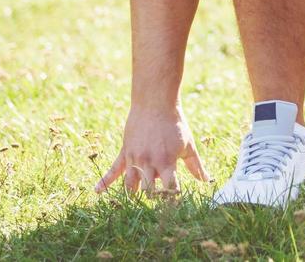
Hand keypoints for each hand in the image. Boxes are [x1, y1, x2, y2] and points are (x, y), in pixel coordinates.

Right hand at [95, 104, 210, 194]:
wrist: (155, 104)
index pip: (169, 189)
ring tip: (138, 198)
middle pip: (148, 191)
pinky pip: (112, 170)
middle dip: (154, 196)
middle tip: (159, 196)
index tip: (175, 201)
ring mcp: (135, 159)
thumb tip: (207, 180)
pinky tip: (97, 191)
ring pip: (130, 185)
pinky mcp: (125, 153)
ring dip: (134, 194)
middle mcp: (149, 163)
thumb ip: (195, 165)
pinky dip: (104, 181)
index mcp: (166, 162)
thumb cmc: (174, 124)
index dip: (172, 198)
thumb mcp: (188, 144)